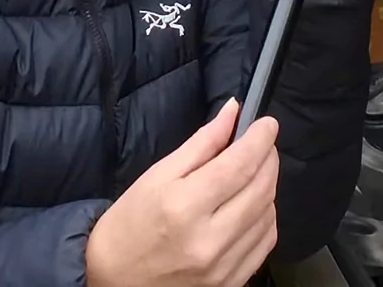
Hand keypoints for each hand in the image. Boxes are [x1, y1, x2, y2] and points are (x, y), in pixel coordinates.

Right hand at [85, 99, 280, 286]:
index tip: (267, 124)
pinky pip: (265, 242)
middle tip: (263, 143)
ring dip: (268, 186)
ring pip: (268, 215)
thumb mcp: (156, 176)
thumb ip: (201, 143)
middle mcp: (208, 240)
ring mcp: (223, 266)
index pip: (238, 166)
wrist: (115, 282)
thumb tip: (232, 112)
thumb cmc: (129, 225)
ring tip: (253, 173)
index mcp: (183, 206)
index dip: (259, 140)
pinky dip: (265, 216)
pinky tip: (252, 205)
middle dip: (268, 158)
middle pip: (260, 189)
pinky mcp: (231, 283)